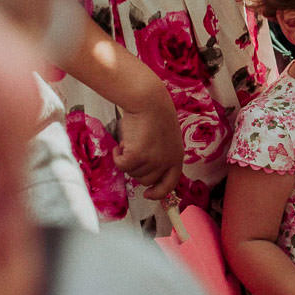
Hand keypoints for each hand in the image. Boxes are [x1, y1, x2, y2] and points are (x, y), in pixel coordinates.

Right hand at [114, 80, 183, 199]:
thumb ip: (158, 156)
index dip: (158, 192)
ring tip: (130, 141)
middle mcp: (167, 162)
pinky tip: (120, 144)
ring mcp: (153, 160)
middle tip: (133, 152)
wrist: (148, 100)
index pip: (170, 184)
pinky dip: (117, 156)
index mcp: (176, 157)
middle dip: (136, 170)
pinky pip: (121, 166)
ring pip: (132, 173)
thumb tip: (142, 173)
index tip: (148, 194)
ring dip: (127, 159)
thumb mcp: (164, 139)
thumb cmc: (153, 115)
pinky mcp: (137, 156)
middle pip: (146, 180)